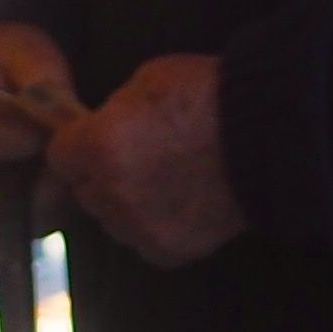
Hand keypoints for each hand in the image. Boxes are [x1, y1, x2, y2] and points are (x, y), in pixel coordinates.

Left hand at [48, 53, 243, 265]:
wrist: (273, 136)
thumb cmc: (212, 96)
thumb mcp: (147, 82)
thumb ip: (112, 113)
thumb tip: (99, 128)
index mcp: (98, 147)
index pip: (60, 156)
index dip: (79, 145)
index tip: (95, 141)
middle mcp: (112, 193)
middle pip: (85, 191)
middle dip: (102, 175)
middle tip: (139, 158)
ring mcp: (140, 226)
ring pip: (113, 220)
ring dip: (128, 204)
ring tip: (167, 179)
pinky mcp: (169, 249)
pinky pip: (146, 242)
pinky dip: (158, 226)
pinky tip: (184, 201)